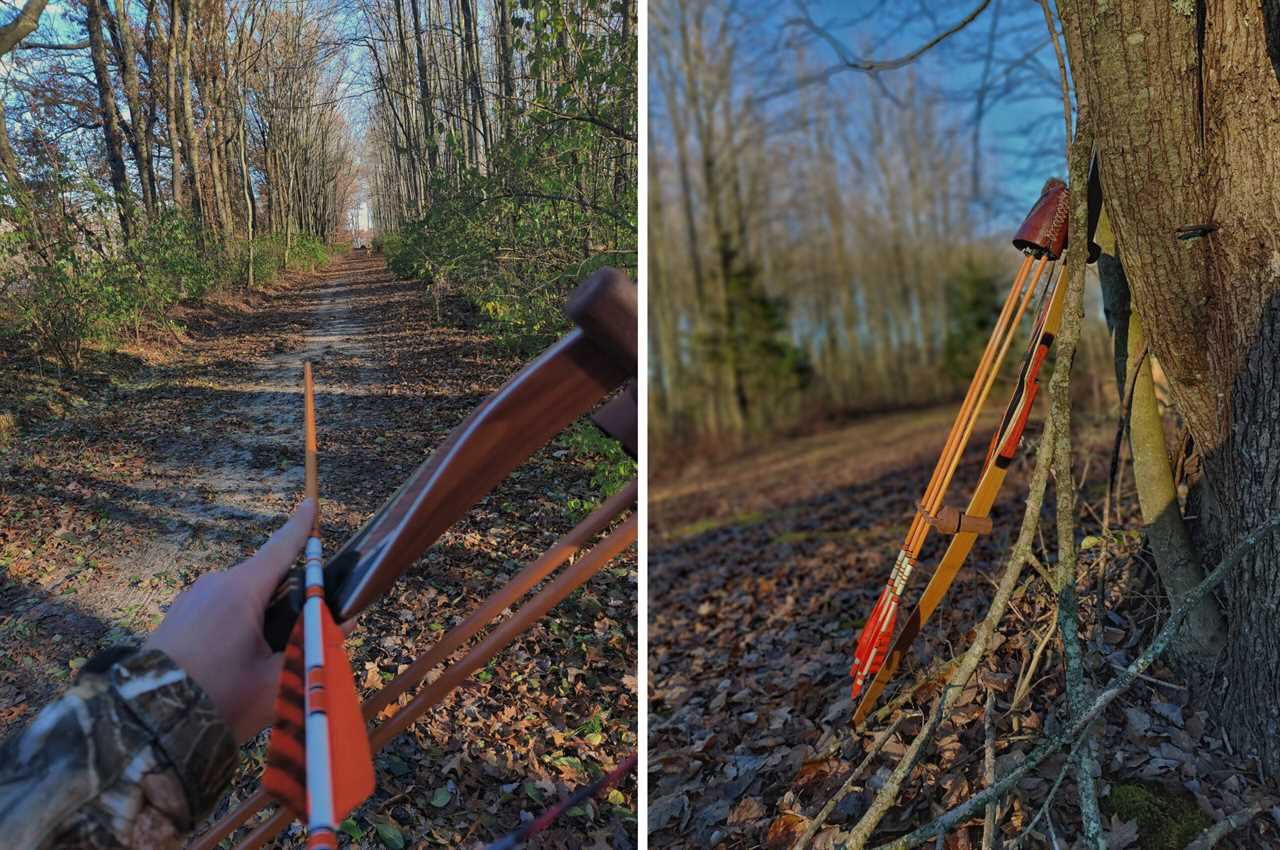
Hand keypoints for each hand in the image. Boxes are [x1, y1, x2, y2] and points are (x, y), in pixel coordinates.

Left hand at [144, 499, 314, 743]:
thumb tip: (344, 624)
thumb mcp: (280, 679)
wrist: (146, 724)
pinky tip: (233, 667)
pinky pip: (217, 613)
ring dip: (258, 621)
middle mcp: (214, 584)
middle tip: (297, 641)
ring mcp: (190, 599)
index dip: (300, 528)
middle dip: (286, 602)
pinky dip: (234, 629)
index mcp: (241, 590)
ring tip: (260, 665)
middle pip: (264, 580)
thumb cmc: (220, 699)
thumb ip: (314, 648)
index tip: (312, 504)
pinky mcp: (176, 618)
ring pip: (240, 599)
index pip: (280, 549)